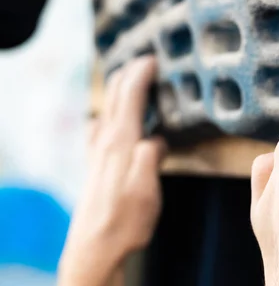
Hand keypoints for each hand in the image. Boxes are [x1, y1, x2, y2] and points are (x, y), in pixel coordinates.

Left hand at [59, 56, 165, 285]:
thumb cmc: (125, 221)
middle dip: (129, 74)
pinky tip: (109, 119)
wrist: (95, 247)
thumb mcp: (147, 190)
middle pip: (115, 98)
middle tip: (145, 60)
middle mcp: (106, 143)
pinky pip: (100, 127)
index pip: (130, 98)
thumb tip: (157, 138)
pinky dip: (109, 111)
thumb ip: (152, 157)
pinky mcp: (96, 165)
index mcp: (122, 144)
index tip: (153, 58)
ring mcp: (98, 153)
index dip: (141, 75)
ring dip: (118, 90)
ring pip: (107, 109)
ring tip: (130, 80)